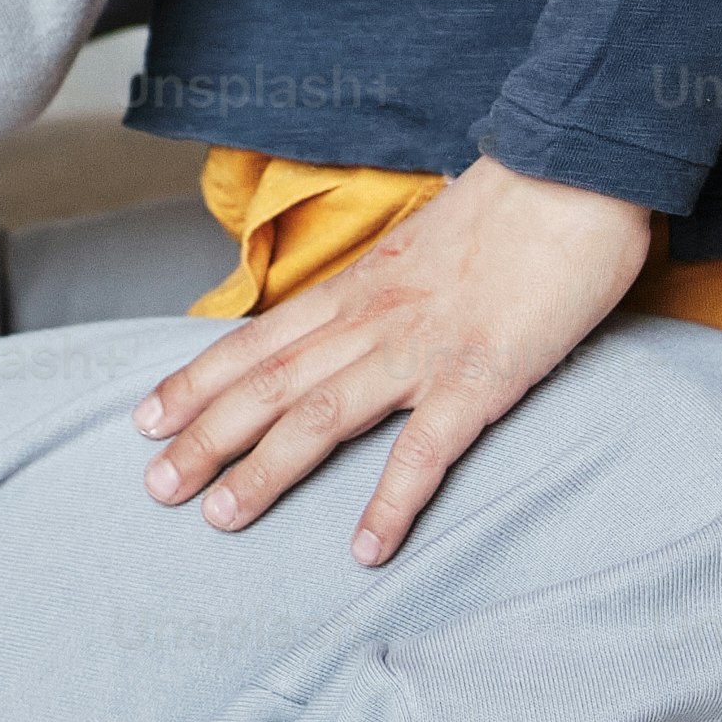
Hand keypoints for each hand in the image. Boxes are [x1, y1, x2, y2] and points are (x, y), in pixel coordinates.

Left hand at [134, 156, 655, 564]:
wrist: (574, 173)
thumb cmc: (510, 210)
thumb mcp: (423, 247)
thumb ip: (387, 289)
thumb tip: (358, 320)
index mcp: (357, 287)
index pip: (257, 340)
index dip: (197, 381)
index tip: (147, 419)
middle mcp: (371, 318)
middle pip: (267, 383)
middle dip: (206, 437)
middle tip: (156, 488)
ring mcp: (421, 348)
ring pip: (320, 415)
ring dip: (265, 470)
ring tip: (220, 519)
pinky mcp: (482, 375)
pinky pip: (426, 449)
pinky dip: (391, 500)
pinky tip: (366, 548)